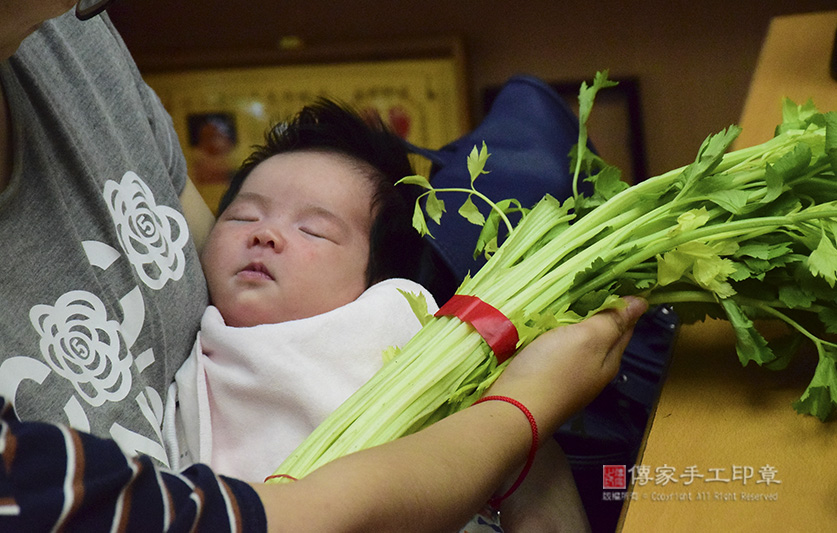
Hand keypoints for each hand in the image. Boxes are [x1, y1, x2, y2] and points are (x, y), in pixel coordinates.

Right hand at [488, 296, 647, 434]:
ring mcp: (567, 378)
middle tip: (583, 280)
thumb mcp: (588, 338)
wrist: (513, 409)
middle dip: (594, 310)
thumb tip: (643, 303)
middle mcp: (592, 371)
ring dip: (570, 322)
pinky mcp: (544, 379)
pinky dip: (552, 335)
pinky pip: (553, 351)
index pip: (624, 325)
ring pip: (574, 342)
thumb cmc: (554, 370)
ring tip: (562, 296)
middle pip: (599, 334)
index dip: (621, 302)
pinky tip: (541, 325)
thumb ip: (612, 321)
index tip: (612, 277)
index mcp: (609, 360)